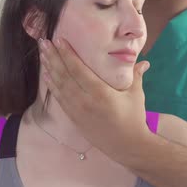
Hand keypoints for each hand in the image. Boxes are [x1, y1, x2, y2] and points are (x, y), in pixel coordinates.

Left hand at [38, 37, 151, 158]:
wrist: (127, 146)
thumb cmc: (133, 118)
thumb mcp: (135, 95)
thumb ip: (136, 75)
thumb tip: (144, 61)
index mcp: (100, 92)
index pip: (78, 70)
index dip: (67, 54)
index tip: (59, 40)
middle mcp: (84, 100)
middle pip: (64, 75)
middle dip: (53, 57)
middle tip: (43, 42)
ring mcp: (77, 110)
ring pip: (59, 86)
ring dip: (49, 69)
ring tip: (42, 54)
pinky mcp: (74, 117)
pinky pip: (59, 98)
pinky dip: (52, 85)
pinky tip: (46, 75)